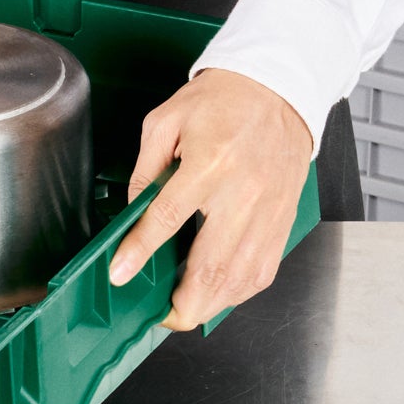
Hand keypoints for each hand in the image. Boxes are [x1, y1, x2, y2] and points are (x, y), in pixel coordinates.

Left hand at [107, 69, 312, 331]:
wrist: (278, 89)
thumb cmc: (223, 100)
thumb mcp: (167, 120)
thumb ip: (146, 168)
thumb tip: (134, 209)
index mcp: (210, 162)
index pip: (168, 218)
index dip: (140, 250)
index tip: (121, 272)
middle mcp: (243, 192)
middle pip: (211, 264)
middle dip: (183, 301)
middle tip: (161, 313)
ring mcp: (268, 211)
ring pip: (240, 276)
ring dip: (211, 303)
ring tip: (186, 308)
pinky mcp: (283, 220)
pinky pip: (263, 269)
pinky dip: (240, 291)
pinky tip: (220, 294)